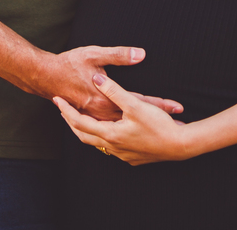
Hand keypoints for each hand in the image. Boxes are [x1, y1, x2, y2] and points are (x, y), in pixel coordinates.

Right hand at [35, 46, 182, 120]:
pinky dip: (124, 131)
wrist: (44, 76)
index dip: (160, 105)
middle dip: (156, 121)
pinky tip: (132, 133)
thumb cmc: (69, 63)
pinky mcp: (89, 117)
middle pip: (135, 118)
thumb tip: (141, 55)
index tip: (178, 107)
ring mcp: (94, 117)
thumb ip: (119, 55)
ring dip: (142, 129)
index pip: (140, 102)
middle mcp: (102, 112)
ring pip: (124, 127)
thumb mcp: (95, 54)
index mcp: (106, 98)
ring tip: (161, 132)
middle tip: (177, 124)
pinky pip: (111, 129)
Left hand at [54, 73, 196, 164]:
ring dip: (88, 130)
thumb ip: (115, 90)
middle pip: (84, 136)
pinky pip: (112, 148)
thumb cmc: (158, 125)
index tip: (56, 100)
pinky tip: (109, 132)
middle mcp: (113, 147)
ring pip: (98, 143)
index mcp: (110, 134)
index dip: (66, 110)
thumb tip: (98, 78)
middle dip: (72, 122)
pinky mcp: (133, 158)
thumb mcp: (135, 105)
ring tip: (81, 119)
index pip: (79, 122)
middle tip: (63, 111)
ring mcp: (123, 155)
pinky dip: (104, 138)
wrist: (180, 146)